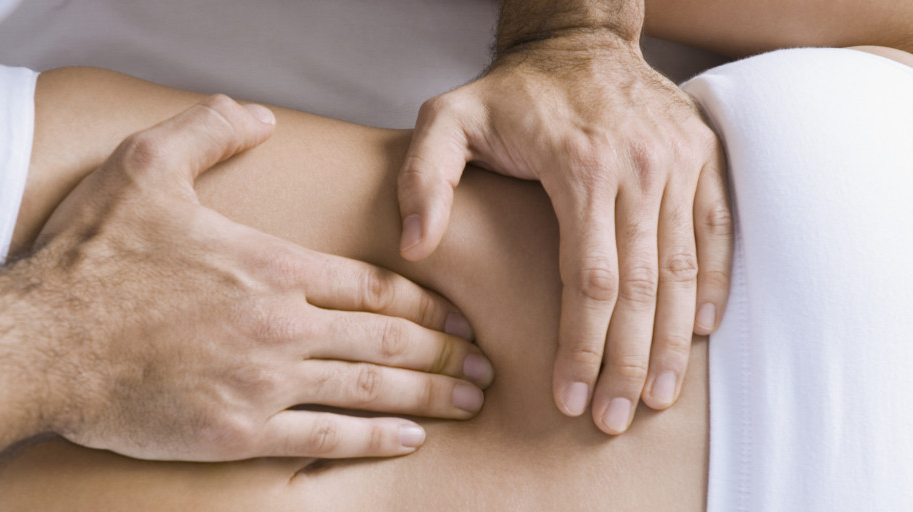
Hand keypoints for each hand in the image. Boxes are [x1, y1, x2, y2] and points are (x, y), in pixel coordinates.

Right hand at [27, 95, 492, 460]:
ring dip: (431, 395)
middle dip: (447, 354)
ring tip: (471, 399)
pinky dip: (376, 439)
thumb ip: (210, 130)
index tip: (459, 317)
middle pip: (389, 341)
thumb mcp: (146, 166)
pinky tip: (410, 438)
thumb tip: (258, 113)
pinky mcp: (239, 430)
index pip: (372, 288)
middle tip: (486, 365)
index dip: (425, 305)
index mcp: (272, 266)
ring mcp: (265, 381)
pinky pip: (327, 437)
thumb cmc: (92, 259)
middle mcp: (282, 324)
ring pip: (371, 389)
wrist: (40, 342)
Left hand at [397, 35, 731, 433]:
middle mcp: (639, 167)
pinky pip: (717, 231)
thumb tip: (415, 243)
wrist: (579, 38)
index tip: (570, 397)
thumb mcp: (448, 118)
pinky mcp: (701, 156)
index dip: (581, 347)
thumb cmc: (514, 90)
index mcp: (579, 167)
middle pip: (640, 289)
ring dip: (672, 341)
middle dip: (626, 363)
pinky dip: (712, 284)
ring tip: (656, 395)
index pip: (588, 280)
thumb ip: (425, 178)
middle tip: (613, 418)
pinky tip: (701, 330)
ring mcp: (678, 162)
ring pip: (682, 270)